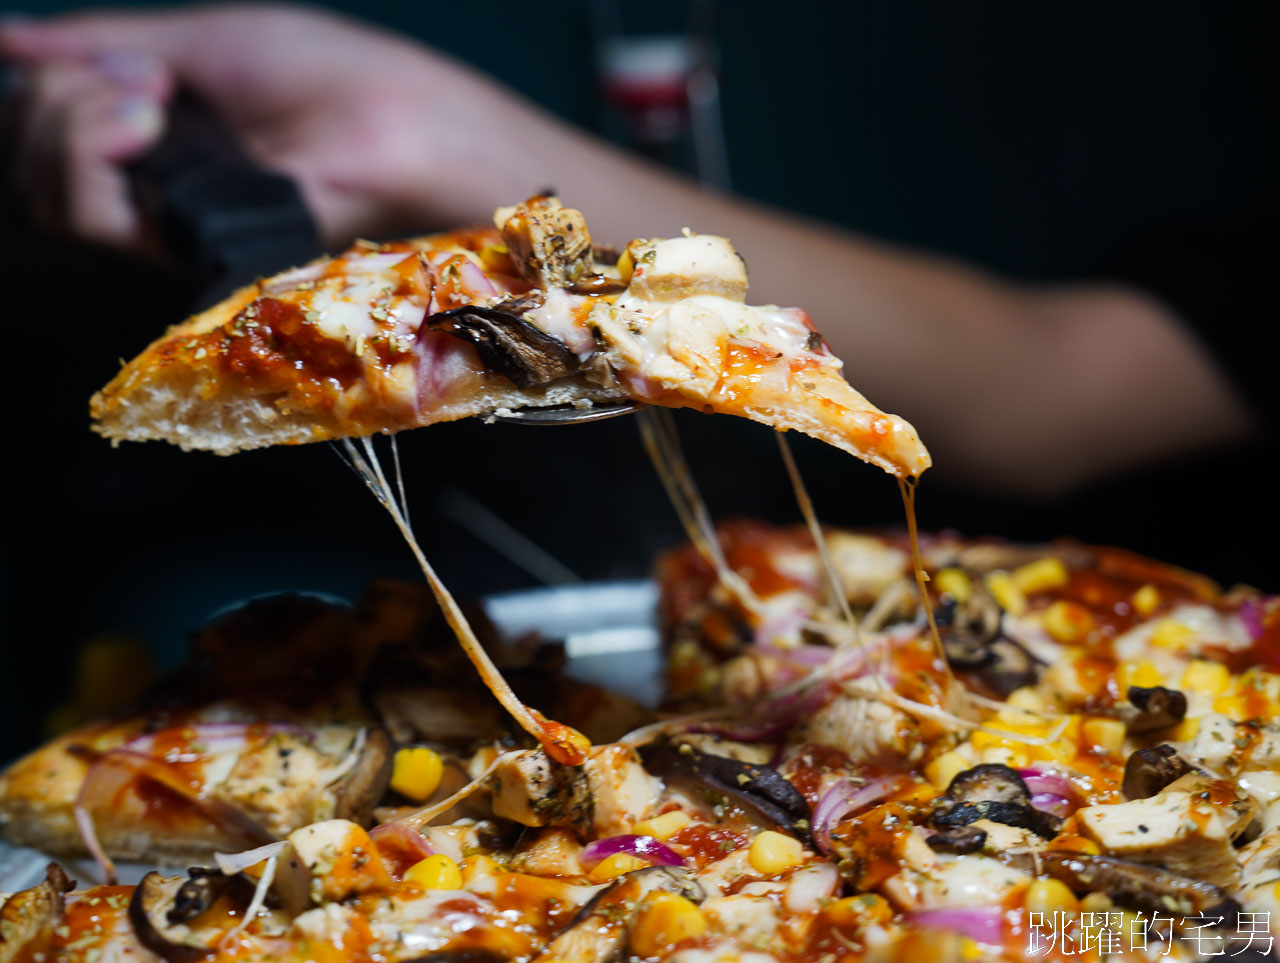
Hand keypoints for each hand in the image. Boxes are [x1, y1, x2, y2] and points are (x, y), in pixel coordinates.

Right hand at [0, 4, 552, 254]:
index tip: (111, 61)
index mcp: (162, 134)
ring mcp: (168, 223)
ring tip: (153, 100)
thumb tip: (6, 34)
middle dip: (57, 98)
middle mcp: (157, 187)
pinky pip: (88, 215)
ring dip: (71, 122)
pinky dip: (89, 154)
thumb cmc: (334, 79)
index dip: (44, 90)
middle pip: (33, 159)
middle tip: (146, 79)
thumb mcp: (206, 41)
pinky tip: (151, 123)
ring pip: (48, 192)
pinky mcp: (184, 252)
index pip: (50, 126)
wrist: (403, 129)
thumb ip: (102, 42)